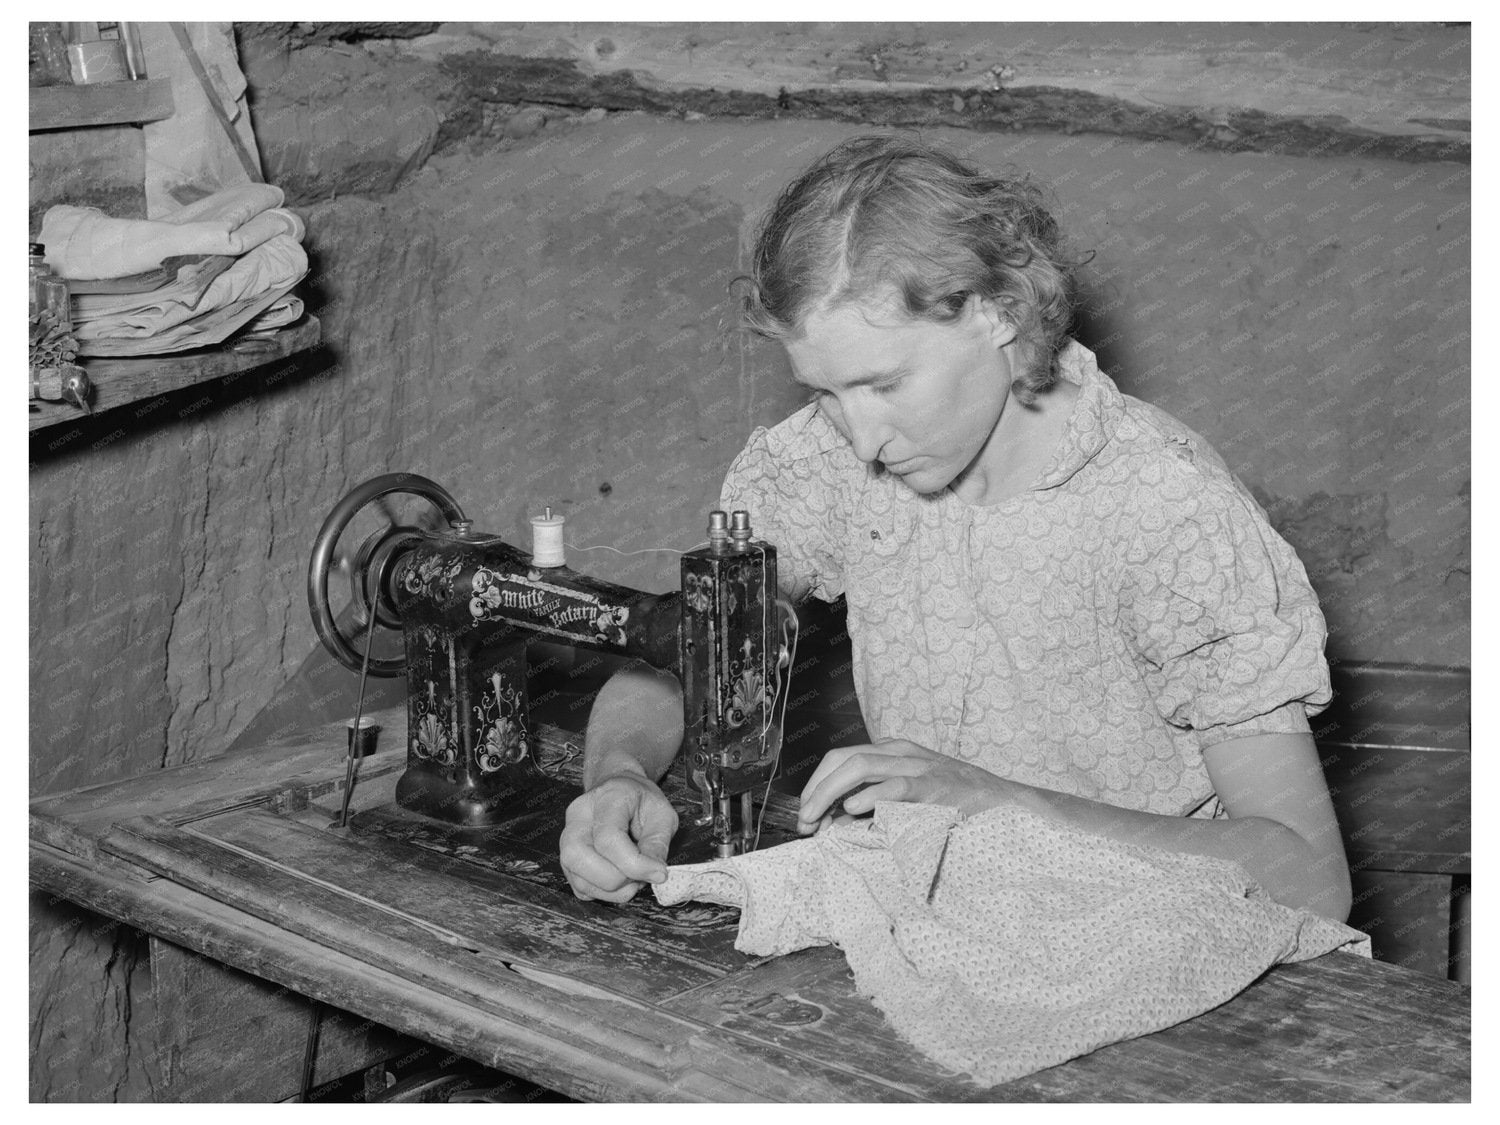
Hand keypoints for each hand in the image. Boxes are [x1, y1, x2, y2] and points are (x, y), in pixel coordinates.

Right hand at [560, 771, 678, 902]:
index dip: (635, 864)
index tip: (659, 873)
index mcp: (605, 798)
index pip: (608, 838)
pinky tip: (621, 879)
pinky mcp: (568, 860)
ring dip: (613, 890)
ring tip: (634, 878)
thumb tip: (655, 874)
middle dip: (617, 879)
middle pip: (579, 858)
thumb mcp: (662, 814)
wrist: (621, 791)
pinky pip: (581, 888)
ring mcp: (567, 838)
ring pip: (578, 878)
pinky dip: (605, 893)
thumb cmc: (641, 802)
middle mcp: (578, 817)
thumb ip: (657, 843)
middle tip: (642, 875)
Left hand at [797, 739, 1037, 833]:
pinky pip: (896, 785)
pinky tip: (854, 809)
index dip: (815, 784)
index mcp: (893, 753)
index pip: (840, 757)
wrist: (1005, 803)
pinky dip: (871, 795)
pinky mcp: (935, 786)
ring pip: (861, 766)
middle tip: (804, 822)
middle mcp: (901, 753)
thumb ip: (876, 801)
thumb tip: (836, 820)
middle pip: (843, 759)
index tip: (805, 815)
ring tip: (817, 819)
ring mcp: (919, 767)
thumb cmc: (955, 804)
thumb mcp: (910, 795)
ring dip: (830, 793)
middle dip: (815, 790)